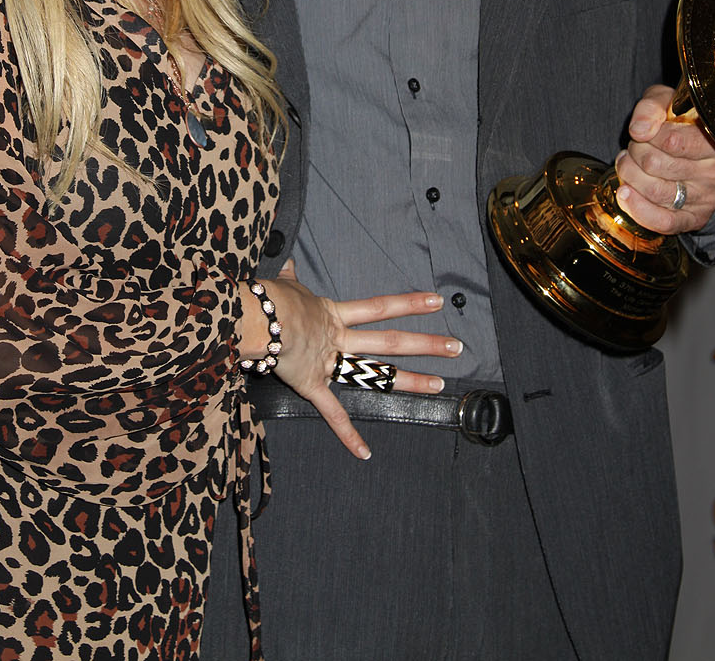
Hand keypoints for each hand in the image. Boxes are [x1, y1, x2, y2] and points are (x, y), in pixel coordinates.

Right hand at [240, 261, 461, 460]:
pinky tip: (364, 452)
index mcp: (334, 314)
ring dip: (410, 380)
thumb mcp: (283, 282)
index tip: (437, 302)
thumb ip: (289, 276)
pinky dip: (347, 434)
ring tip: (440, 384)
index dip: (409, 304)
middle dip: (425, 343)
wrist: (258, 317)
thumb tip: (287, 261)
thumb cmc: (269, 298)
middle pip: (390, 340)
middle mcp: (339, 338)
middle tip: (457, 346)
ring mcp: (330, 363)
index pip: (380, 307)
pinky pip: (333, 413)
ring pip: (376, 373)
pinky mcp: (313, 385)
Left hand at [615, 83, 714, 234]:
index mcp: (713, 142)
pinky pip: (664, 222)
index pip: (671, 141)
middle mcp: (714, 173)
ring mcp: (705, 198)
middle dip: (634, 153)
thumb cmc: (678, 124)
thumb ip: (651, 107)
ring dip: (629, 175)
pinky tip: (626, 194)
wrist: (691, 152)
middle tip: (634, 148)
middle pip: (655, 165)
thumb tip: (640, 130)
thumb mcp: (665, 103)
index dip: (646, 135)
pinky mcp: (693, 219)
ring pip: (654, 191)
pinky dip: (638, 209)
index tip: (643, 132)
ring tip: (629, 165)